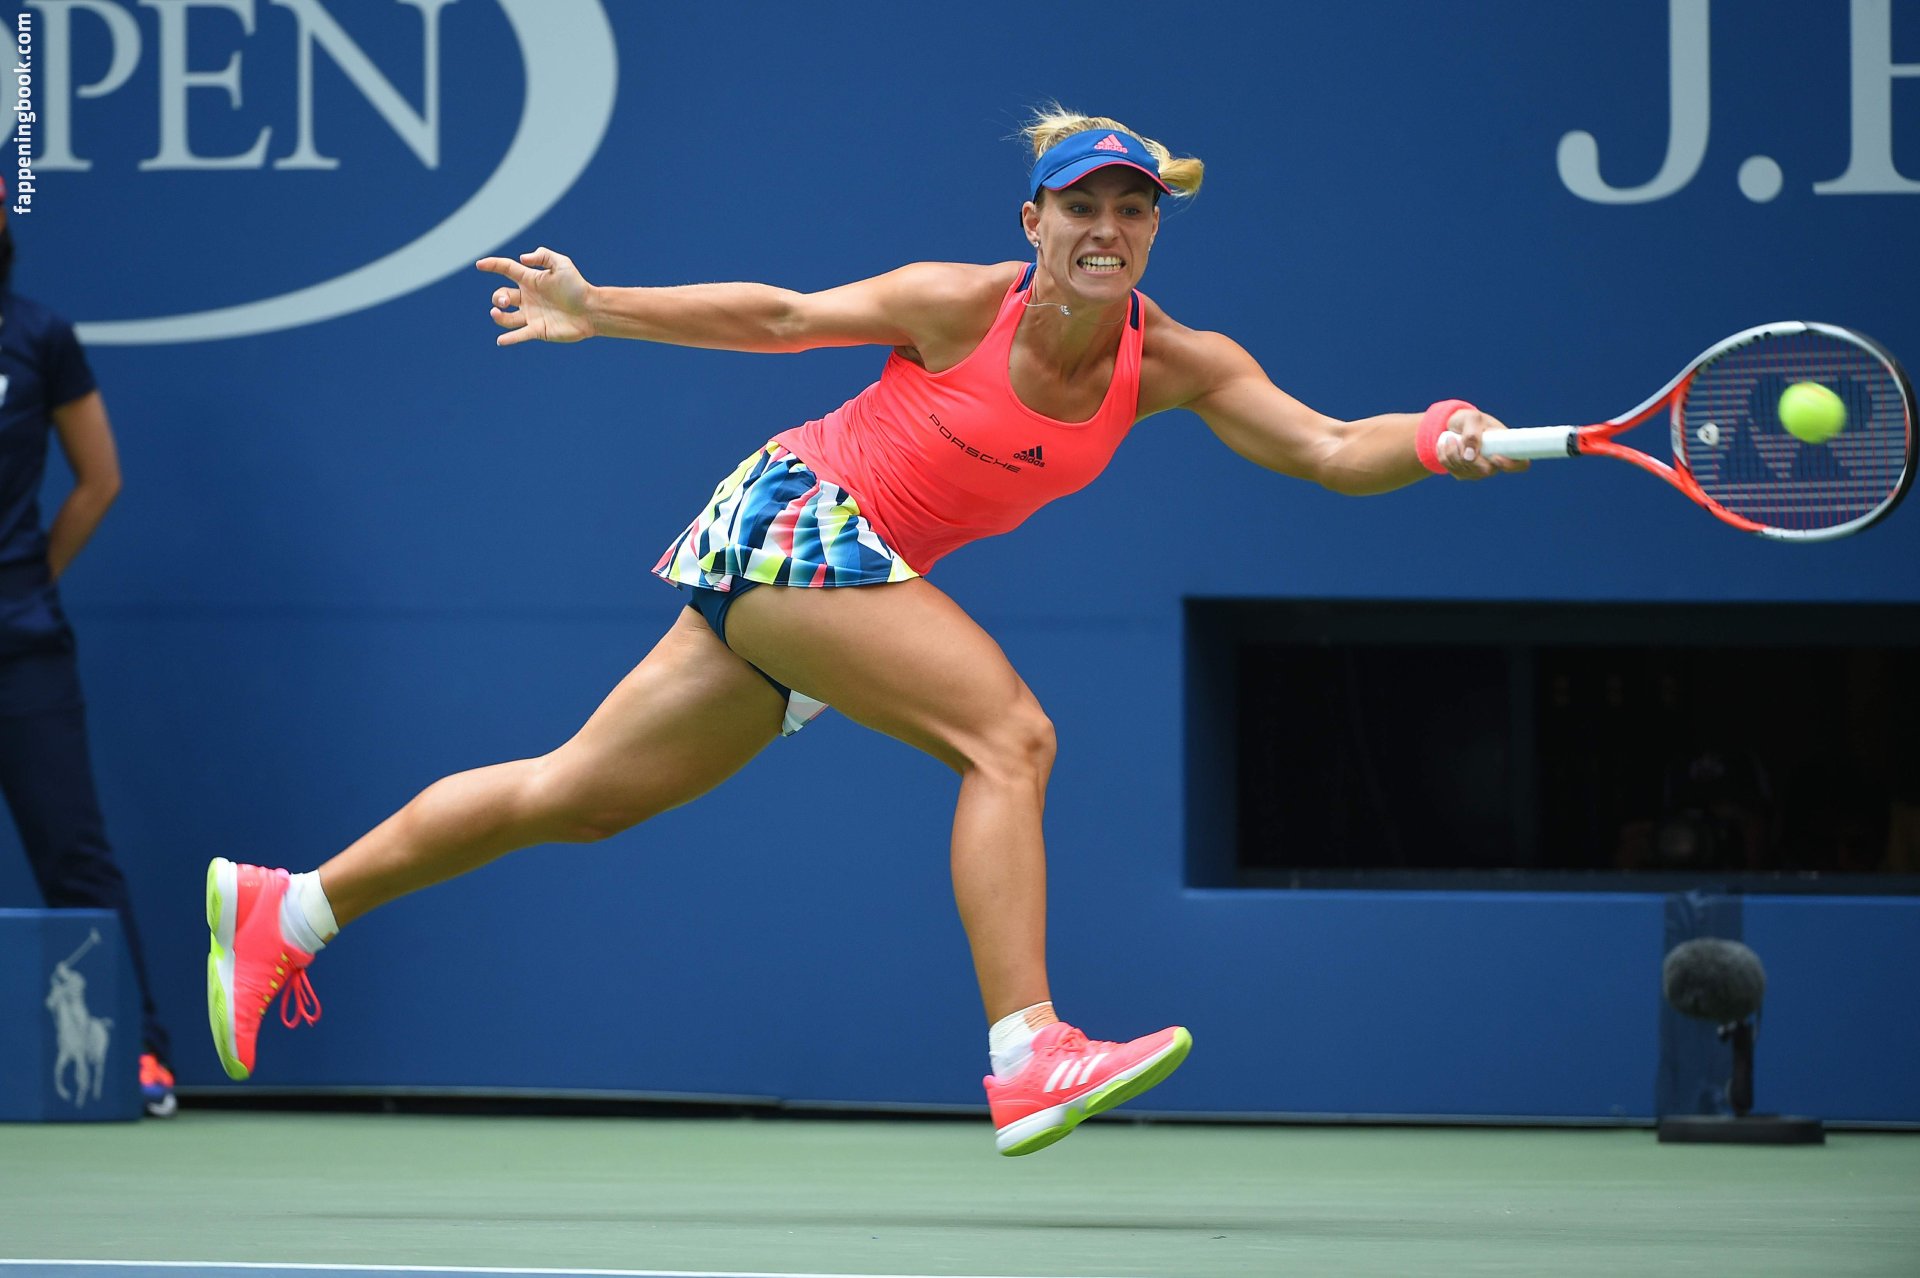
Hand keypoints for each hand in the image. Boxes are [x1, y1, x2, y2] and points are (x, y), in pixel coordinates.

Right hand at [476, 247, 593, 345]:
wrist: (591, 310)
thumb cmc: (578, 286)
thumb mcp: (562, 264)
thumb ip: (543, 256)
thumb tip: (522, 258)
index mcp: (530, 280)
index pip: (506, 270)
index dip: (492, 265)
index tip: (480, 265)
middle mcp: (527, 297)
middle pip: (501, 296)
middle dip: (497, 298)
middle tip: (505, 301)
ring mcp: (531, 314)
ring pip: (506, 317)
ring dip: (498, 316)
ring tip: (497, 314)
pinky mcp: (537, 330)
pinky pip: (519, 335)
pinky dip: (509, 339)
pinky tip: (501, 340)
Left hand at [1436, 409, 1529, 479]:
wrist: (1454, 425)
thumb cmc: (1469, 419)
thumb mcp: (1471, 419)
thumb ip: (1472, 434)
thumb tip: (1470, 457)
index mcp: (1506, 447)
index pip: (1521, 464)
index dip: (1510, 465)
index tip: (1495, 456)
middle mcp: (1496, 463)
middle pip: (1486, 471)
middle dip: (1468, 455)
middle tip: (1457, 439)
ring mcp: (1480, 471)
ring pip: (1466, 471)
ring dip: (1452, 453)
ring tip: (1450, 437)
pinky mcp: (1464, 474)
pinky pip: (1453, 470)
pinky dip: (1445, 456)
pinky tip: (1445, 445)